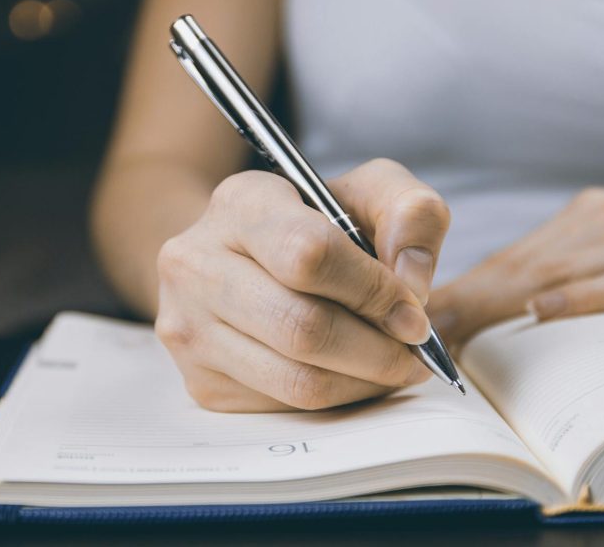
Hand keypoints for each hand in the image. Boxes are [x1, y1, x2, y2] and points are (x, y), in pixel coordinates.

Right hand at [155, 159, 450, 411]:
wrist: (241, 260)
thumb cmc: (315, 226)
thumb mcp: (367, 195)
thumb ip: (411, 214)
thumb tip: (412, 283)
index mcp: (241, 203)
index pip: (309, 254)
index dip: (373, 291)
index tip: (413, 313)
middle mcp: (196, 264)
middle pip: (303, 328)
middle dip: (377, 350)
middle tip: (413, 352)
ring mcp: (190, 328)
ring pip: (297, 380)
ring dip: (364, 382)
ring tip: (391, 365)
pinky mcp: (201, 382)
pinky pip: (285, 408)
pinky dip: (336, 399)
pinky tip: (351, 374)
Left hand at [428, 187, 603, 349]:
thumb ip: (576, 275)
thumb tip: (510, 318)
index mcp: (594, 218)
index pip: (516, 258)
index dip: (466, 290)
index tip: (420, 320)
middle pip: (526, 264)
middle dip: (467, 301)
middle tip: (417, 333)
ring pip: (565, 271)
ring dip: (503, 304)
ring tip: (453, 334)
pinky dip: (585, 296)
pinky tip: (544, 309)